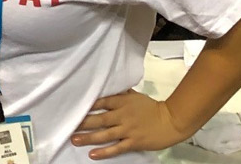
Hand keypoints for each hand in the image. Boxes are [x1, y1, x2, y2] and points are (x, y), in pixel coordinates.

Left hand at [71, 91, 189, 158]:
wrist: (171, 121)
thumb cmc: (152, 107)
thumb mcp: (135, 95)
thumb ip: (121, 93)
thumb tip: (110, 85)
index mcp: (122, 102)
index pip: (101, 102)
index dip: (86, 105)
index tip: (73, 107)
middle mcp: (122, 116)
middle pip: (99, 119)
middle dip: (83, 123)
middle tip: (69, 126)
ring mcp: (127, 130)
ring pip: (105, 134)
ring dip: (88, 138)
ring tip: (75, 140)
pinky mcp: (134, 142)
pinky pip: (117, 148)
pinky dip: (104, 152)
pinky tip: (92, 154)